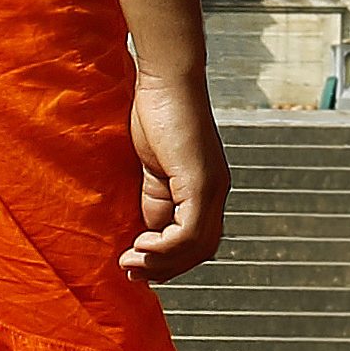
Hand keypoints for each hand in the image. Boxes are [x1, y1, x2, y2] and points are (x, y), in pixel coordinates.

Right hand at [119, 67, 226, 283]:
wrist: (165, 79)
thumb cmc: (156, 113)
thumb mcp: (153, 169)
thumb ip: (155, 200)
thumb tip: (147, 234)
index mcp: (207, 188)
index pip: (197, 240)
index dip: (170, 259)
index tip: (138, 262)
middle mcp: (217, 191)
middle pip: (201, 249)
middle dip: (166, 267)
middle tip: (133, 271)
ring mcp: (213, 188)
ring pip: (198, 246)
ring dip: (163, 262)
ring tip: (133, 261)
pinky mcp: (201, 182)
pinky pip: (189, 232)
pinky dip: (165, 247)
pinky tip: (141, 244)